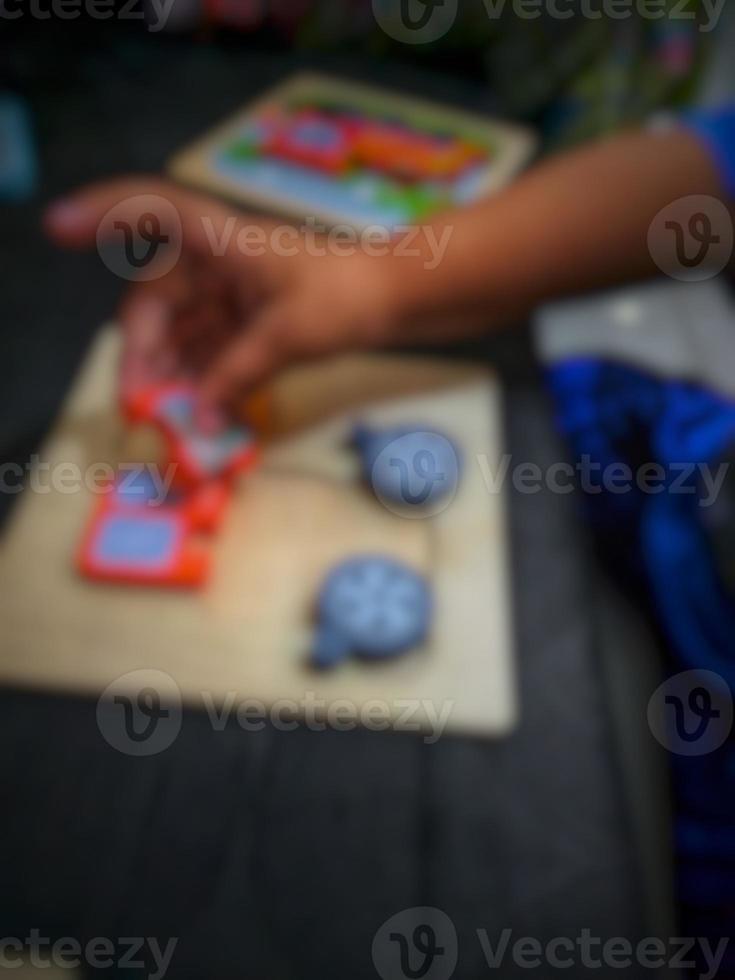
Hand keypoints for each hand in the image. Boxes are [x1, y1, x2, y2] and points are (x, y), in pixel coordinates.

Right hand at [45, 178, 397, 423]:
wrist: (398, 300)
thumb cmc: (345, 297)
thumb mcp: (287, 335)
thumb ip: (236, 375)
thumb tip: (198, 419)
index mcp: (222, 240)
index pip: (153, 209)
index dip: (100, 214)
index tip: (57, 229)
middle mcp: (216, 262)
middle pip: (157, 301)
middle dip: (144, 352)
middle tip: (141, 405)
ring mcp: (230, 293)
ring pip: (180, 333)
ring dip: (170, 375)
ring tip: (166, 420)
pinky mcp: (246, 321)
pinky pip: (208, 350)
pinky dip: (200, 380)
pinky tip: (195, 413)